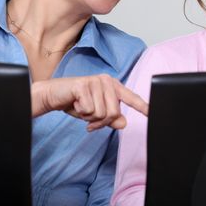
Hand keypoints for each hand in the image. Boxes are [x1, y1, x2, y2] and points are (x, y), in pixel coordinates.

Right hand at [31, 74, 147, 130]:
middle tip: (89, 119)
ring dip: (90, 118)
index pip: (131, 98)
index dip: (142, 106)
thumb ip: (110, 118)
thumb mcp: (95, 114)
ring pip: (102, 113)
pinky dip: (81, 113)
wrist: (53, 95)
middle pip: (114, 113)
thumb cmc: (76, 103)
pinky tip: (75, 104)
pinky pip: (89, 110)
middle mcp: (106, 81)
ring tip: (81, 109)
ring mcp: (95, 81)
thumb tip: (124, 124)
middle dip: (100, 122)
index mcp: (113, 86)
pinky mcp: (83, 85)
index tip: (152, 112)